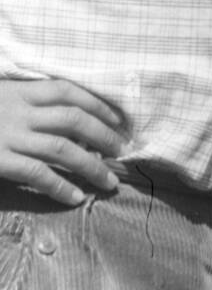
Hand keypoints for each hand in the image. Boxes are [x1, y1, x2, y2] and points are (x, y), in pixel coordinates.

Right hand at [0, 79, 124, 204]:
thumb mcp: (0, 100)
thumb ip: (27, 107)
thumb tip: (69, 125)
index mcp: (19, 92)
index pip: (66, 91)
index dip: (96, 104)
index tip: (117, 119)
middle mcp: (18, 111)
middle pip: (72, 119)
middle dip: (103, 136)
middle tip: (122, 151)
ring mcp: (9, 136)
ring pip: (61, 149)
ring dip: (91, 167)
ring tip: (110, 182)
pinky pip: (37, 174)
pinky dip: (60, 186)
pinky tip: (76, 198)